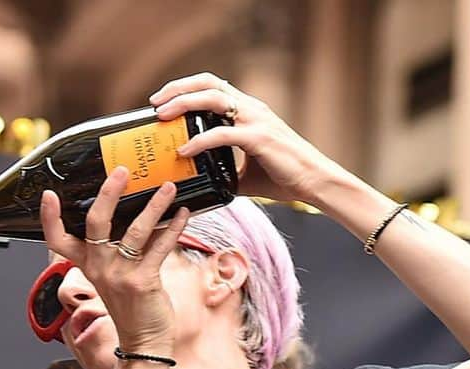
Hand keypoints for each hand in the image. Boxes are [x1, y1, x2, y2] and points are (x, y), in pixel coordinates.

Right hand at [40, 168, 186, 355]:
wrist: (144, 341)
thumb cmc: (133, 308)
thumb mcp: (114, 277)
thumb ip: (118, 249)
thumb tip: (137, 213)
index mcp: (88, 266)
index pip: (58, 241)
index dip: (49, 218)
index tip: (48, 195)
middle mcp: (99, 268)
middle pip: (96, 222)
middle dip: (109, 192)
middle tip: (122, 171)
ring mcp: (119, 275)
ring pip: (134, 230)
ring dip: (154, 205)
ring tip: (168, 187)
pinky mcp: (142, 281)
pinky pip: (159, 246)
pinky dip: (173, 227)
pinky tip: (183, 214)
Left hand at [149, 73, 339, 206]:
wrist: (314, 182)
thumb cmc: (283, 176)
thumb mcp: (246, 174)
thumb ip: (225, 170)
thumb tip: (204, 184)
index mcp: (247, 111)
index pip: (214, 87)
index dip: (187, 88)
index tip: (164, 101)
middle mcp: (250, 109)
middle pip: (210, 83)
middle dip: (179, 89)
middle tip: (155, 103)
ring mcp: (255, 120)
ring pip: (214, 99)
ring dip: (184, 104)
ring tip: (163, 117)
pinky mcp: (258, 138)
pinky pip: (222, 134)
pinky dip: (200, 140)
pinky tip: (184, 150)